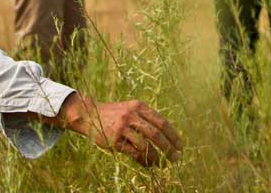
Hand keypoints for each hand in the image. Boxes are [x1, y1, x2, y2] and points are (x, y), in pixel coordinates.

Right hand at [59, 93, 181, 165]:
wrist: (90, 115)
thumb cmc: (115, 114)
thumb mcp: (131, 109)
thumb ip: (146, 118)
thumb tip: (167, 136)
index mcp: (139, 106)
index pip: (161, 122)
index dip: (173, 135)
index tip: (180, 146)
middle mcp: (131, 115)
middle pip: (156, 134)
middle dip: (168, 148)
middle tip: (175, 158)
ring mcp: (122, 128)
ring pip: (145, 145)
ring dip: (155, 156)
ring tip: (160, 163)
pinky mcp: (114, 140)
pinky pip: (133, 152)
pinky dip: (143, 160)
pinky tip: (148, 163)